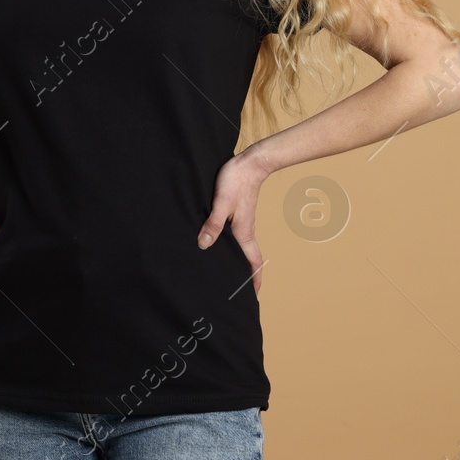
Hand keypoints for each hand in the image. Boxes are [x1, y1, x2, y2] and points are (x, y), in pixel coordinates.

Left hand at [197, 146, 272, 293]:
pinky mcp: (239, 214)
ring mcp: (243, 223)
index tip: (253, 296)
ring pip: (243, 249)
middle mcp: (246, 231)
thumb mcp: (221, 203)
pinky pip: (238, 237)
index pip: (253, 263)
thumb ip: (213, 224)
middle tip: (239, 292)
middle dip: (247, 277)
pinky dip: (233, 248)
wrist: (250, 163)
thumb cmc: (236, 181)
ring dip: (240, 262)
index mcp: (244, 233)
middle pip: (249, 260)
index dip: (255, 281)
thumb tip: (204, 246)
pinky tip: (221, 246)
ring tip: (229, 274)